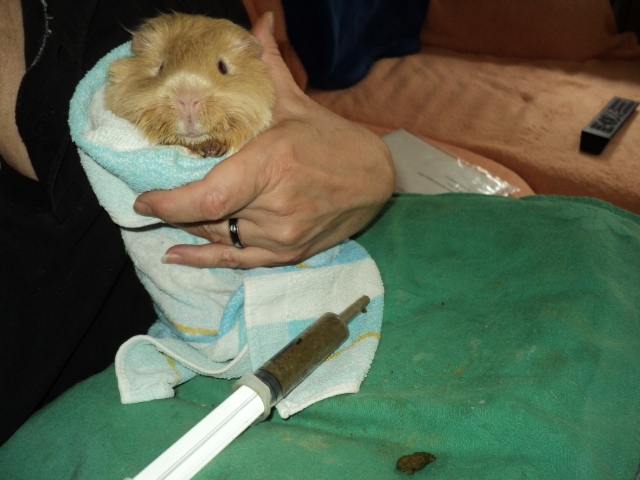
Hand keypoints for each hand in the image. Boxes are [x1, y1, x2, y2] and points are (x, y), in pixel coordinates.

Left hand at [133, 12, 394, 268]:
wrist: (374, 181)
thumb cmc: (333, 141)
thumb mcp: (297, 104)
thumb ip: (268, 66)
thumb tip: (259, 21)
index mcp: (272, 164)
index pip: (209, 196)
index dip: (170, 202)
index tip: (143, 197)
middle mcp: (276, 206)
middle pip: (207, 218)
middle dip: (176, 209)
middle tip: (156, 195)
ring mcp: (282, 235)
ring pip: (218, 237)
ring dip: (193, 225)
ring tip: (173, 213)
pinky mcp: (287, 253)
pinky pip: (236, 262)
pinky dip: (203, 260)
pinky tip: (175, 255)